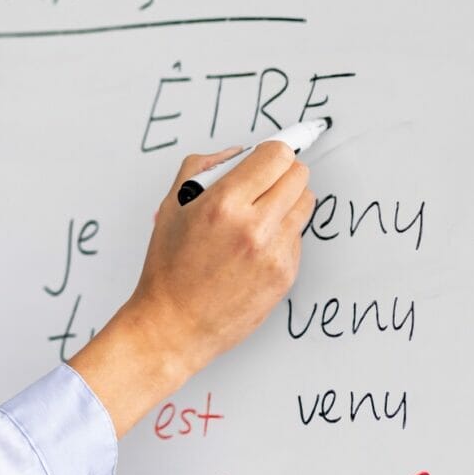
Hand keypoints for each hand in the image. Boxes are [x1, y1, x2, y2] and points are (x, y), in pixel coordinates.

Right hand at [68, 141, 315, 434]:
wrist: (174, 324)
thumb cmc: (168, 269)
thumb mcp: (171, 208)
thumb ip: (201, 168)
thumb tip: (236, 153)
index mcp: (223, 204)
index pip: (276, 155)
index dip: (272, 150)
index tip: (270, 152)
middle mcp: (254, 226)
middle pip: (299, 175)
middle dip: (282, 172)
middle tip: (263, 182)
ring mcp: (275, 252)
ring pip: (305, 203)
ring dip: (286, 201)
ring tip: (258, 215)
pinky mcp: (286, 274)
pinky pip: (298, 236)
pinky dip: (281, 233)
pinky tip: (253, 247)